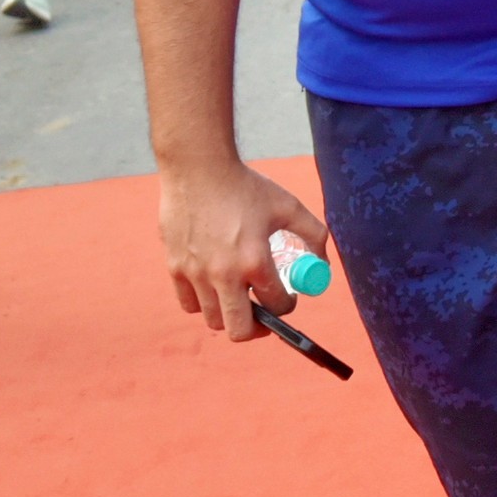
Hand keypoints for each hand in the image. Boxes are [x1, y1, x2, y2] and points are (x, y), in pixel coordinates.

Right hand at [160, 155, 330, 339]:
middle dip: (257, 328)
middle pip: (240, 330)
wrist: (197, 167)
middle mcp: (223, 274)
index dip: (287, 306)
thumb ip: (313, 234)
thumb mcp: (287, 206)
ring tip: (238, 297)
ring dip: (229, 313)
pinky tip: (213, 287)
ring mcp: (195, 273)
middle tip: (262, 316)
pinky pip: (188, 304)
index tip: (286, 298)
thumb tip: (321, 264)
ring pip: (213, 320)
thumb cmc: (244, 186)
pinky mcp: (175, 267)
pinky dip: (202, 303)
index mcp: (255, 261)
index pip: (277, 306)